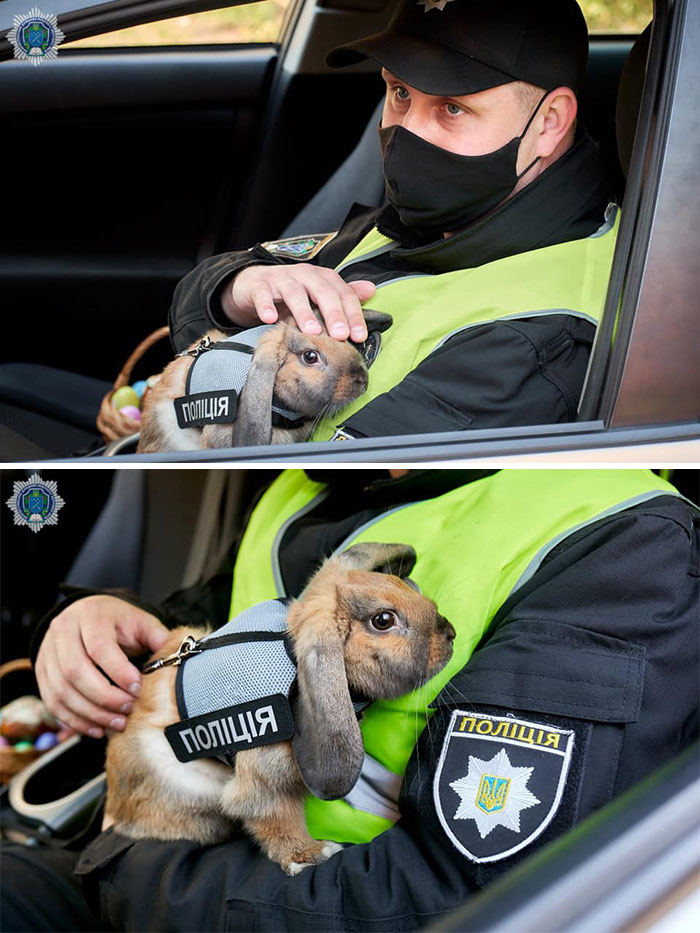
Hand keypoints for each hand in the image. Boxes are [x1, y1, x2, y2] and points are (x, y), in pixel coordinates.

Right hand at [35, 595, 168, 737]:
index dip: (118, 672)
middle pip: (75, 671)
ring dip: (90, 713)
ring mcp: (47, 652)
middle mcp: (63, 632)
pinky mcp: (41, 672)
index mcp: (90, 616)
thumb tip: (175, 659)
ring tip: (116, 723)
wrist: (86, 613)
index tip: (137, 689)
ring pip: (61, 691)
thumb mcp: (140, 621)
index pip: (98, 647)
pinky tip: (96, 728)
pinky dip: (74, 720)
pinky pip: (52, 702)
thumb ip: (157, 638)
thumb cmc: (117, 621)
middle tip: (128, 710)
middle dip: (104, 697)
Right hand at [222, 264, 375, 342]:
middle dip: (333, 313)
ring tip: (312, 331)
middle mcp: (305, 275)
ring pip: (294, 293)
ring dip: (304, 312)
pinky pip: (263, 294)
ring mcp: (281, 279)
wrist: (255, 284)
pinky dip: (266, 305)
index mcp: (323, 278)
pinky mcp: (260, 285)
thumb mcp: (319, 294)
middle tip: (340, 335)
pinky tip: (270, 319)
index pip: (343, 294)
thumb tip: (372, 290)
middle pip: (322, 291)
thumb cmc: (292, 292)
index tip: (359, 336)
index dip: (353, 314)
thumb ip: (344, 295)